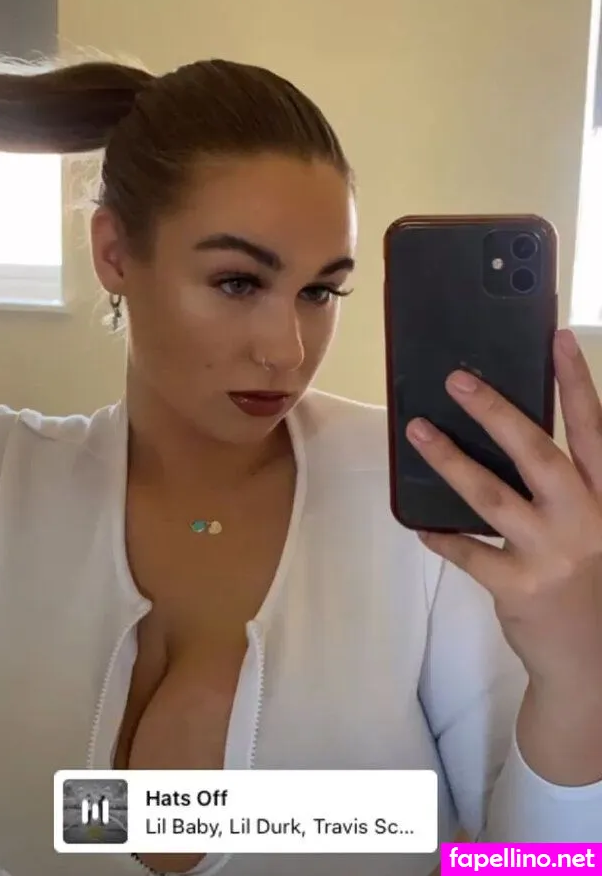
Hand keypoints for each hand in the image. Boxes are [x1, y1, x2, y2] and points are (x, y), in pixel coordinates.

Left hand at [406, 329, 601, 695]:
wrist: (591, 662)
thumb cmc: (591, 581)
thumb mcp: (594, 525)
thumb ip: (569, 486)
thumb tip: (511, 434)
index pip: (593, 430)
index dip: (577, 383)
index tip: (557, 339)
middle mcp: (585, 518)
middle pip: (536, 453)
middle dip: (496, 412)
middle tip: (457, 379)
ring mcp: (551, 553)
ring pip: (492, 495)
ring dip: (451, 461)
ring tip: (418, 430)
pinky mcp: (520, 586)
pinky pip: (470, 553)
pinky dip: (443, 537)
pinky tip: (420, 525)